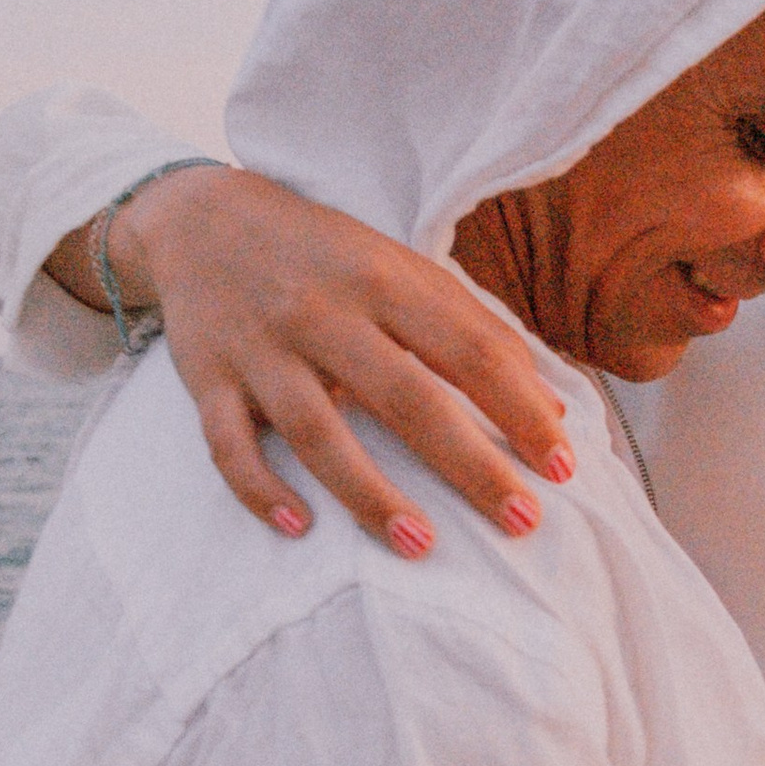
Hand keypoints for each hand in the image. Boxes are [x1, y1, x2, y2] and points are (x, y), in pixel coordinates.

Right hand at [58, 168, 577, 554]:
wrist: (203, 220)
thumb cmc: (327, 256)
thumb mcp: (404, 270)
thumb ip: (476, 331)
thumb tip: (552, 408)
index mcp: (382, 280)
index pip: (466, 351)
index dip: (520, 409)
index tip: (562, 467)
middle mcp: (322, 312)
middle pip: (405, 397)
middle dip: (469, 464)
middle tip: (522, 520)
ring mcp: (261, 349)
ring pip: (317, 431)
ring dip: (369, 493)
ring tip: (422, 545)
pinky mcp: (208, 379)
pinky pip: (229, 445)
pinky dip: (260, 489)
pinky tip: (301, 527)